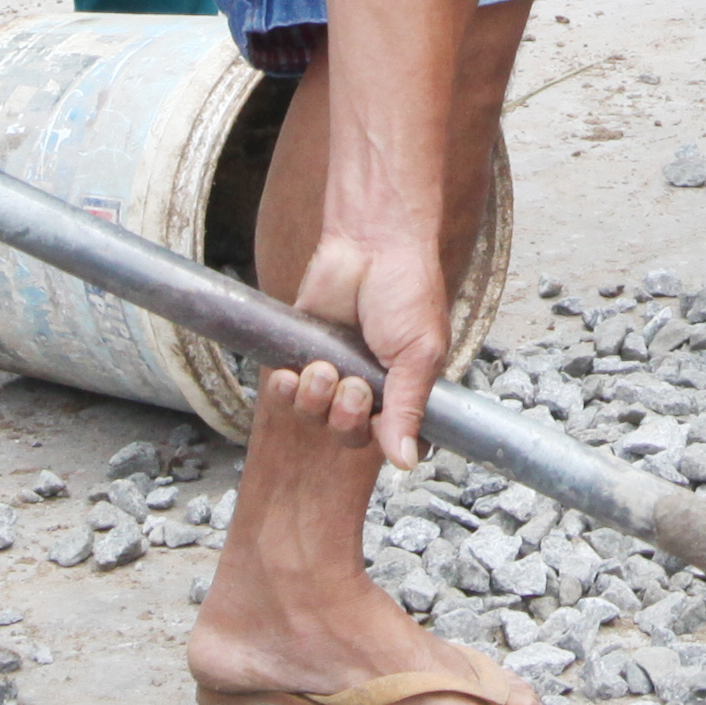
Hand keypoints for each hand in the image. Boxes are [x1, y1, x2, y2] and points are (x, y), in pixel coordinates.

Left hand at [277, 207, 452, 467]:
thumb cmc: (406, 290)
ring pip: (315, 419)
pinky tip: (292, 372)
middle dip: (345, 418)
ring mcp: (337, 372)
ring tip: (326, 367)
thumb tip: (408, 462)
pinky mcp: (304, 355)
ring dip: (316, 399)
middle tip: (353, 386)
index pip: (395, 442)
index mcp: (408, 390)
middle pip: (349, 437)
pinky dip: (286, 389)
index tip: (378, 427)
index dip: (384, 443)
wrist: (368, 243)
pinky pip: (287, 396)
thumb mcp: (419, 354)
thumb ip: (410, 409)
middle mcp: (372, 387)